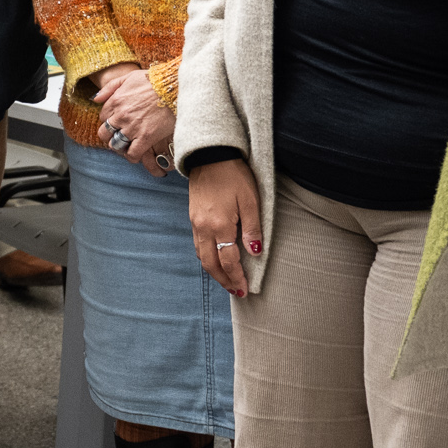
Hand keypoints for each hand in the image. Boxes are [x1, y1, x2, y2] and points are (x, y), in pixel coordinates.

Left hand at [88, 65, 174, 174]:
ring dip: (120, 146)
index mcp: (115, 101)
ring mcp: (132, 127)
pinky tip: (135, 154)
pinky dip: (132, 156)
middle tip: (120, 136)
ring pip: (116, 145)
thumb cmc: (155, 80)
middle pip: (105, 133)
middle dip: (110, 136)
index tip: (118, 122)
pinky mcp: (146, 137)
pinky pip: (132, 153)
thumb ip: (110, 87)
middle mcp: (121, 115)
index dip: (110, 120)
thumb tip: (95, 99)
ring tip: (128, 145)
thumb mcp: (129, 77)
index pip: (103, 117)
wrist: (176, 88)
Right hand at [188, 158, 260, 295]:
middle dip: (224, 280)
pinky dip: (206, 257)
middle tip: (236, 291)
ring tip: (227, 280)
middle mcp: (203, 228)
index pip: (228, 259)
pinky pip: (197, 245)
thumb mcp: (250, 200)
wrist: (210, 156)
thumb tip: (255, 251)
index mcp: (219, 225)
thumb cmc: (233, 175)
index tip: (245, 289)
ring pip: (201, 256)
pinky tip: (215, 259)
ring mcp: (195, 223)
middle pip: (210, 263)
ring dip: (214, 271)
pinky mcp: (193, 217)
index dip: (237, 276)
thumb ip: (252, 228)